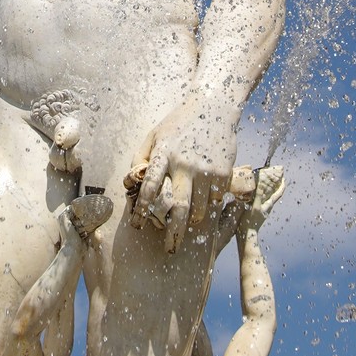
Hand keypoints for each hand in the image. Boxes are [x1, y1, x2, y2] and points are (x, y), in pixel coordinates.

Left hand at [130, 94, 236, 252]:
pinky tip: (206, 198)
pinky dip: (210, 204)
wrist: (213, 106)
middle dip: (173, 233)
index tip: (137, 225)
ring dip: (192, 219)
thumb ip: (141, 157)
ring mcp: (206, 169)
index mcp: (163, 153)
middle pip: (178, 207)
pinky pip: (216, 200)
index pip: (149, 187)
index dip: (141, 209)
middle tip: (170, 249)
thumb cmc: (179, 123)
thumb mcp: (155, 134)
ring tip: (189, 219)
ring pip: (199, 209)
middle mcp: (184, 163)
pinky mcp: (224, 172)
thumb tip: (131, 183)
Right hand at [237, 165, 284, 231]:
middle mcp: (267, 206)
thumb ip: (258, 194)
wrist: (246, 234)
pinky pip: (261, 199)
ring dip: (268, 188)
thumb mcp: (255, 206)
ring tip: (265, 180)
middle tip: (275, 176)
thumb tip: (261, 182)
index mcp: (269, 204)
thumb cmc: (250, 221)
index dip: (282, 184)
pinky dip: (260, 193)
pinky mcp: (256, 211)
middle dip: (275, 184)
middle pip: (274, 193)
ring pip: (268, 196)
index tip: (284, 177)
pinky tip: (255, 192)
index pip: (279, 193)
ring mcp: (262, 209)